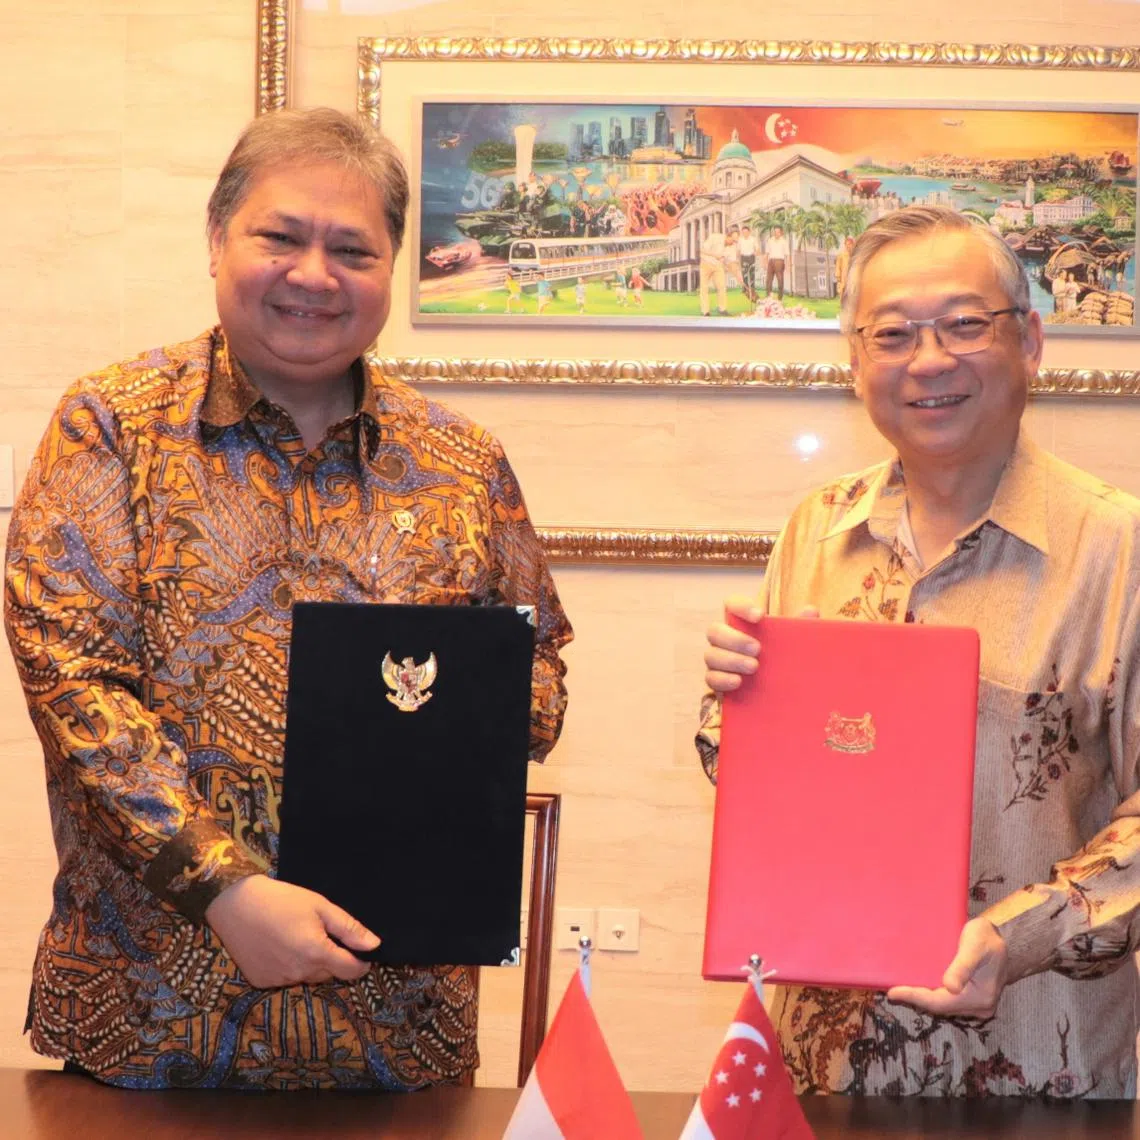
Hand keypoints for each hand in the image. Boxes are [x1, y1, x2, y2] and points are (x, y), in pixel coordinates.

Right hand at [205, 874, 378, 988]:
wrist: (233, 905)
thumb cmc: (280, 899)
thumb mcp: (319, 905)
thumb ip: (348, 928)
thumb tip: (374, 945)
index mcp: (317, 953)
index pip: (351, 972)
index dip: (361, 964)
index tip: (362, 954)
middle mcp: (299, 973)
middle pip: (329, 973)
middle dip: (332, 959)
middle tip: (321, 933)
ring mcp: (279, 980)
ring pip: (308, 976)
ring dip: (310, 963)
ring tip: (297, 935)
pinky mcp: (262, 982)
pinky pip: (286, 978)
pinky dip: (289, 966)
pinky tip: (279, 945)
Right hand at [704, 598, 817, 692]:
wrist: (778, 687)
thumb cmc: (783, 655)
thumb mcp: (793, 641)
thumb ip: (801, 626)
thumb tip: (810, 611)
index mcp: (741, 622)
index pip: (731, 604)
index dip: (741, 607)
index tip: (761, 616)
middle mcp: (724, 638)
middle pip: (715, 630)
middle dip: (735, 639)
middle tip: (757, 648)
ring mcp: (718, 659)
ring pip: (711, 655)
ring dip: (731, 660)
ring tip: (754, 667)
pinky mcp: (717, 680)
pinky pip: (711, 678)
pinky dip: (723, 679)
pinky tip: (738, 682)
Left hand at [887, 917, 1008, 1018]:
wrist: (1004, 940)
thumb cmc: (987, 938)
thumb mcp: (974, 946)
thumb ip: (962, 966)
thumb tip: (950, 987)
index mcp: (981, 996)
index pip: (941, 1003)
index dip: (916, 998)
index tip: (893, 992)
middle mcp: (980, 1006)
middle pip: (941, 1007)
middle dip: (916, 999)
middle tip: (892, 990)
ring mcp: (977, 1005)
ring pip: (944, 1006)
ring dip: (923, 998)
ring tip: (900, 989)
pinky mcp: (973, 999)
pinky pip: (949, 1001)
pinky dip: (933, 995)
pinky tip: (918, 987)